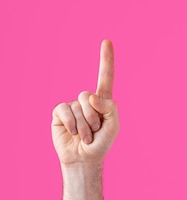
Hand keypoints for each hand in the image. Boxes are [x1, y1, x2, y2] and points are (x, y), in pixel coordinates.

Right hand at [51, 40, 118, 166]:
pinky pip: (64, 110)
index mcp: (103, 101)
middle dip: (94, 117)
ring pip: (78, 106)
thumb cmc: (102, 142)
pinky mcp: (59, 113)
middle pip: (88, 96)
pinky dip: (72, 123)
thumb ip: (109, 108)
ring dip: (85, 125)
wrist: (85, 158)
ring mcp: (72, 106)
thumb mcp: (113, 125)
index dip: (106, 59)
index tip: (107, 41)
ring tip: (86, 136)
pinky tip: (73, 133)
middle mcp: (86, 100)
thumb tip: (91, 97)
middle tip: (95, 131)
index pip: (105, 77)